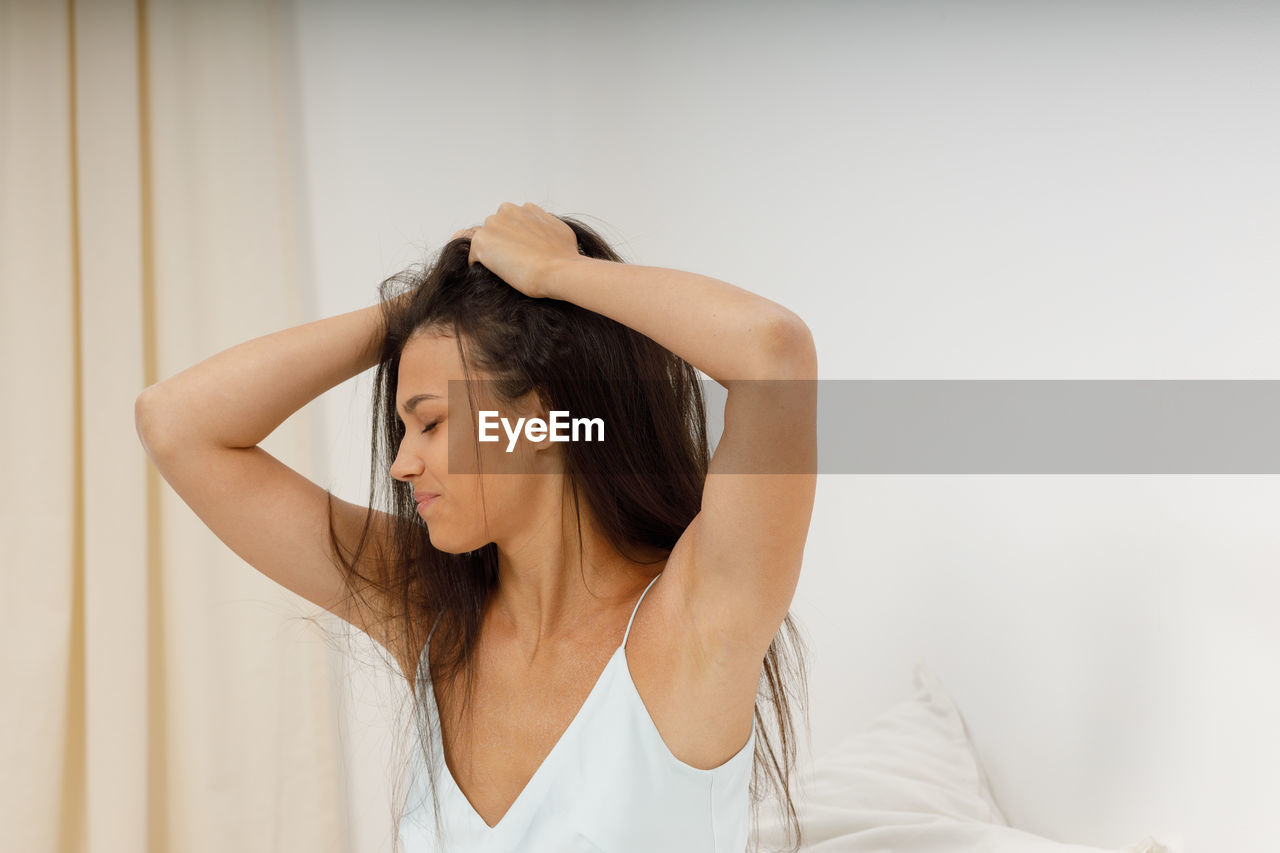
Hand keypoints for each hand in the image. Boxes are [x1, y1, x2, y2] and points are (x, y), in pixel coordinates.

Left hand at [464, 202, 580, 297]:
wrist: (559, 270)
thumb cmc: (565, 255)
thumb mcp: (558, 229)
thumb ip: (544, 224)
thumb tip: (540, 230)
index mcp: (524, 208)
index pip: (509, 223)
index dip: (514, 240)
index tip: (521, 255)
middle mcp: (506, 210)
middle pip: (494, 230)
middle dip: (501, 245)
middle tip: (513, 265)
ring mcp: (492, 225)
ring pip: (484, 242)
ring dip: (491, 255)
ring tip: (506, 272)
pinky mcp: (481, 242)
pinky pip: (473, 257)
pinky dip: (480, 268)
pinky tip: (495, 278)